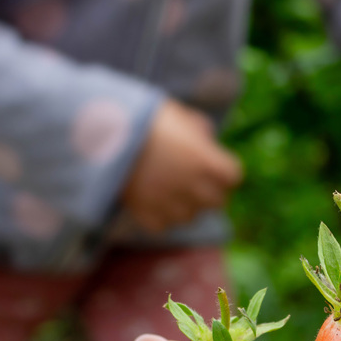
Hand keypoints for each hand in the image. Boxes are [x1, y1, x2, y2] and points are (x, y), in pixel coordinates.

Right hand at [119, 100, 241, 232]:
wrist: (106, 133)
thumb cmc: (145, 119)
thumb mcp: (179, 115)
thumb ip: (198, 130)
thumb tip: (206, 141)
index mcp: (206, 160)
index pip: (233, 177)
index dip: (224, 171)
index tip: (213, 165)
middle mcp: (193, 186)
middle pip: (217, 202)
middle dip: (210, 192)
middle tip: (195, 182)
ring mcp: (170, 203)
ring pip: (190, 217)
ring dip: (185, 206)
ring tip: (172, 192)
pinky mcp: (146, 214)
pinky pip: (162, 225)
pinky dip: (160, 216)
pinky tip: (153, 201)